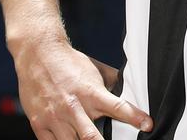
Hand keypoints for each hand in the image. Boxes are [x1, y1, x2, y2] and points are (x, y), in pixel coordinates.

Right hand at [12, 37, 152, 139]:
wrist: (38, 54)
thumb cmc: (69, 62)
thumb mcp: (95, 69)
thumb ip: (112, 82)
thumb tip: (130, 89)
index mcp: (91, 92)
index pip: (118, 107)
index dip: (135, 117)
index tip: (147, 125)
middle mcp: (74, 107)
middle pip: (92, 137)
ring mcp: (55, 118)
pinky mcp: (39, 124)